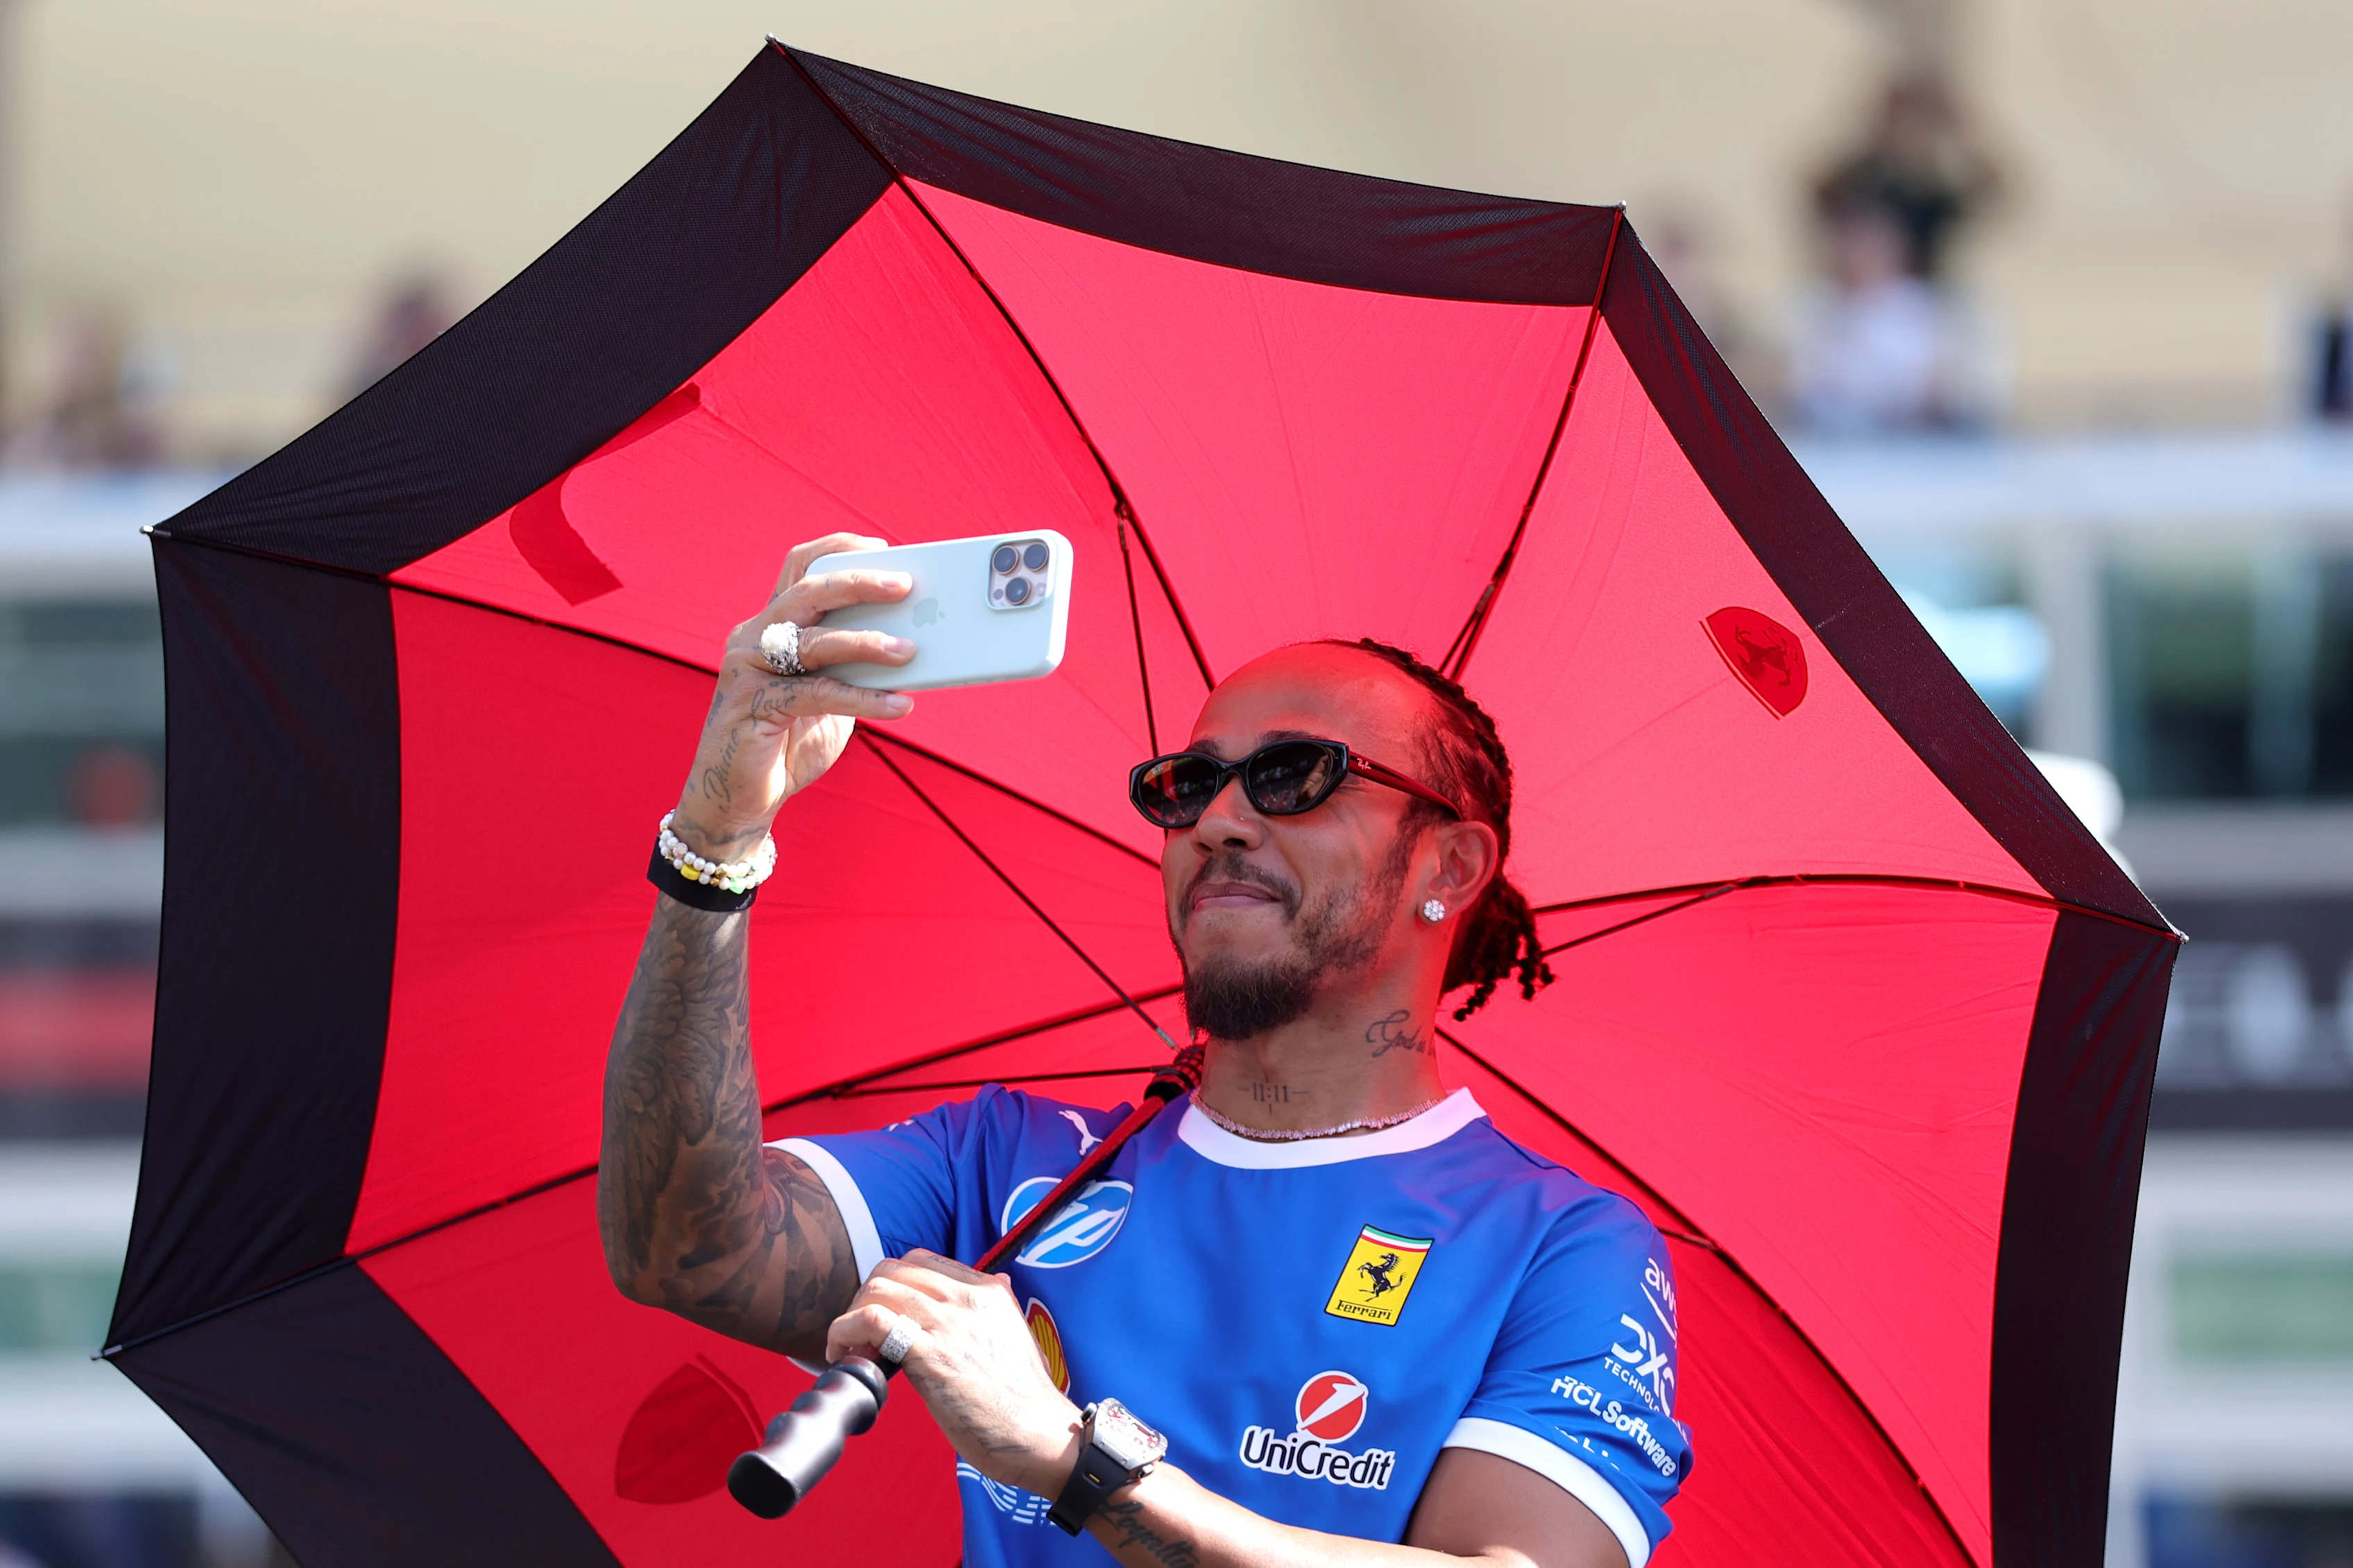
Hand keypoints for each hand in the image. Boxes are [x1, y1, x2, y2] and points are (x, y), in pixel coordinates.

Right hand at [670, 533, 916, 857]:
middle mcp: (753, 638)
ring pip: (811, 640)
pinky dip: (863, 699)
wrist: (741, 801)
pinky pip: (816, 694)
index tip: (883, 545)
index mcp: (770, 624)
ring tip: (909, 651)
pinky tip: (900, 706)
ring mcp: (748, 671)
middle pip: (807, 590)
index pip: (799, 567)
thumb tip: (916, 644)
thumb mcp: (830, 696)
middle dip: (858, 583)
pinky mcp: (753, 708)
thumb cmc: (789, 742)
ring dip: (865, 642)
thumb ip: (856, 667)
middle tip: (906, 585)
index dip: (838, 548)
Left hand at [826, 1251, 1081, 1497]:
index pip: (919, 1262)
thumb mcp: (1016, 1335)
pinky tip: (844, 1356)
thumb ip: (995, 1311)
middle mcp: (967, 1297)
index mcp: (987, 1291)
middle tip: (860, 1338)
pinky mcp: (931, 1354)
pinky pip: (874, 1320)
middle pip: (891, 1271)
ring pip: (877, 1290)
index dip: (891, 1288)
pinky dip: (846, 1331)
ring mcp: (949, 1323)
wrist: (1040, 1435)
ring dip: (850, 1318)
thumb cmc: (1025, 1398)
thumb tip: (999, 1283)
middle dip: (864, 1300)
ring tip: (849, 1352)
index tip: (882, 1320)